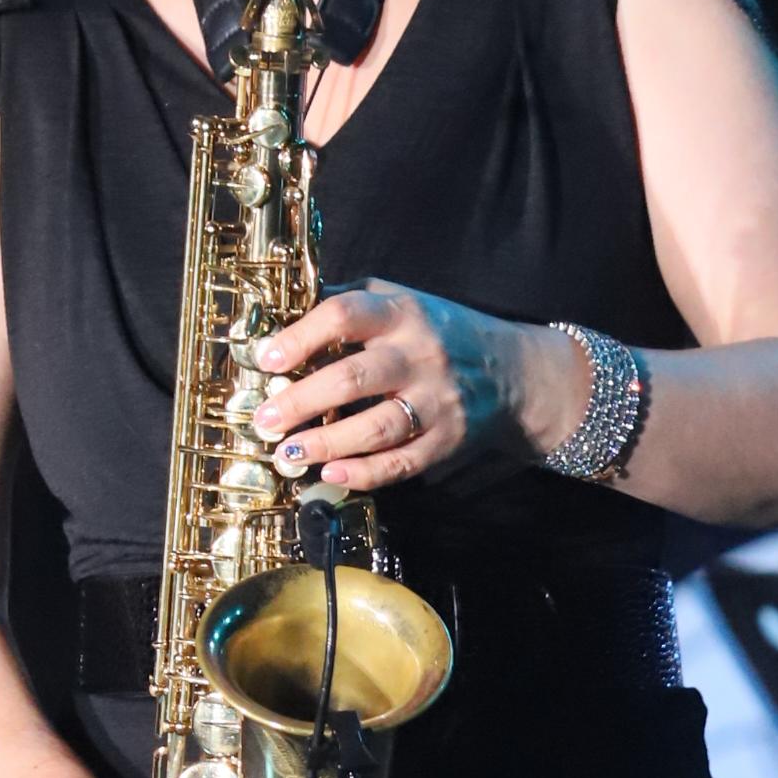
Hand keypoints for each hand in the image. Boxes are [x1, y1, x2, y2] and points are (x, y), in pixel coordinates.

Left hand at [251, 283, 585, 494]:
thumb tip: (280, 316)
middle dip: (301, 401)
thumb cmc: (438, 333)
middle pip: (352, 378)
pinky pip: (402, 462)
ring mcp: (437, 400)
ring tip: (287, 454)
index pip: (345, 315)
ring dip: (326, 443)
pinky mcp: (447, 439)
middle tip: (264, 421)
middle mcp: (420, 355)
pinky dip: (366, 472)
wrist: (512, 370)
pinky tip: (333, 474)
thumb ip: (350, 305)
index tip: (266, 359)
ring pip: (376, 427)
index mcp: (402, 313)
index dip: (301, 337)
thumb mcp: (401, 303)